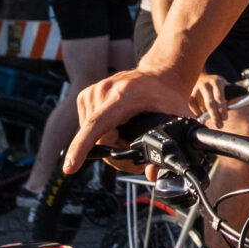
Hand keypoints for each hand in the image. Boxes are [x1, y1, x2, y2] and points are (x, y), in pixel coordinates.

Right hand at [65, 66, 201, 173]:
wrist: (160, 74)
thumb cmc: (167, 96)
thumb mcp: (179, 119)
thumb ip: (172, 147)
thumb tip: (151, 173)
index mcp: (125, 95)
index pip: (97, 124)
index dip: (82, 148)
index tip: (70, 167)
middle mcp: (104, 90)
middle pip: (98, 139)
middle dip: (115, 152)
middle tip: (135, 147)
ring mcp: (92, 91)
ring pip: (91, 136)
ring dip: (108, 144)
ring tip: (129, 134)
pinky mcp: (85, 95)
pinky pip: (87, 128)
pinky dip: (101, 135)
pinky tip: (118, 128)